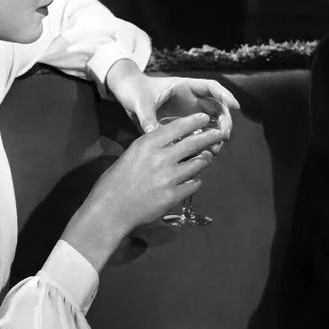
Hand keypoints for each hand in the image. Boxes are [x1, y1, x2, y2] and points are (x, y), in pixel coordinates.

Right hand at [61, 114, 222, 270]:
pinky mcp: (173, 196)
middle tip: (219, 134)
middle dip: (209, 137)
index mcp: (147, 145)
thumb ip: (150, 148)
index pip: (177, 127)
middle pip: (194, 143)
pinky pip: (194, 185)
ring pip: (198, 164)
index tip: (203, 118)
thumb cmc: (114, 182)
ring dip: (204, 160)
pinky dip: (195, 181)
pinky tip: (193, 180)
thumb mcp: (130, 155)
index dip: (193, 121)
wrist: (109, 210)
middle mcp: (160, 158)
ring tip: (206, 157)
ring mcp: (169, 178)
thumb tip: (169, 143)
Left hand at [107, 64, 238, 147]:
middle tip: (223, 136)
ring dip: (216, 136)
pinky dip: (203, 144)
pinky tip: (204, 154)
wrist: (127, 94)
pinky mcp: (183, 127)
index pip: (211, 88)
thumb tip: (151, 131)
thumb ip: (146, 116)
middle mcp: (191, 100)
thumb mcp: (139, 102)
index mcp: (184, 87)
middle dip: (224, 121)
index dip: (225, 95)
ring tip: (215, 149)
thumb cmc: (134, 91)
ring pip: (211, 124)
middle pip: (217, 108)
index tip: (235, 107)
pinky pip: (198, 135)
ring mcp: (188, 113)